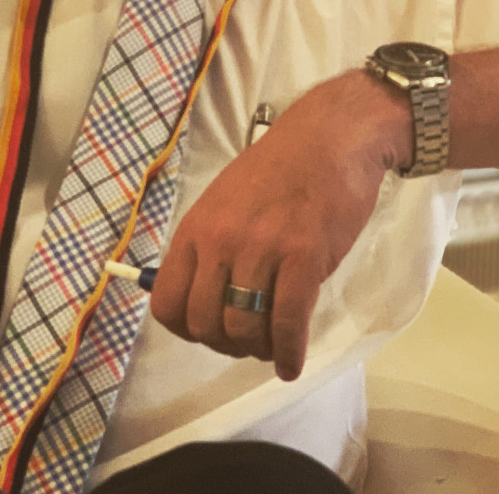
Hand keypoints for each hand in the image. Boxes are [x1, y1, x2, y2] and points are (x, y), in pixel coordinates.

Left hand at [150, 70, 405, 380]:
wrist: (331, 137)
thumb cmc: (280, 166)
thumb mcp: (225, 198)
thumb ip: (210, 243)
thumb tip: (200, 293)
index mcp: (197, 227)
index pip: (167, 303)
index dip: (186, 328)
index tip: (208, 329)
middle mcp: (221, 241)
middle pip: (204, 324)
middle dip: (224, 343)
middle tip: (246, 339)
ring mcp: (261, 250)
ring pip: (243, 328)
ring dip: (257, 349)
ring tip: (271, 344)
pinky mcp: (304, 258)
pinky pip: (287, 323)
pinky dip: (288, 353)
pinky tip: (290, 363)